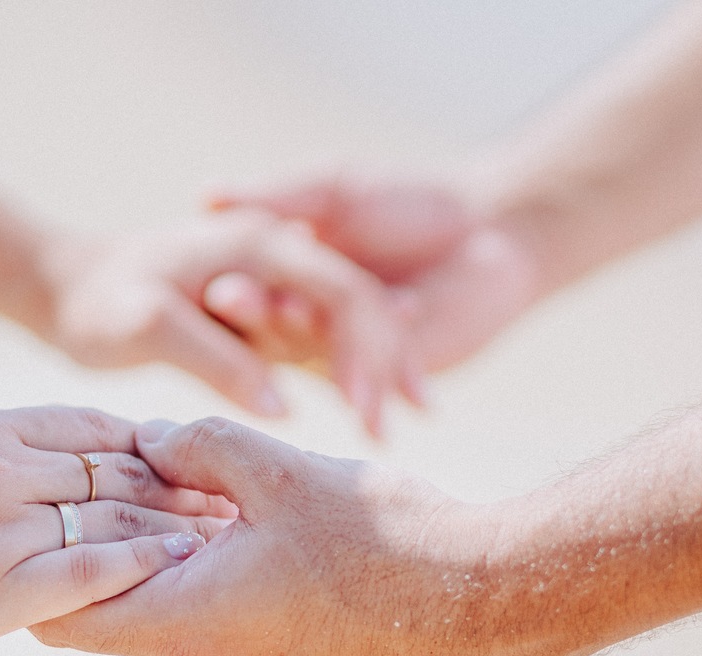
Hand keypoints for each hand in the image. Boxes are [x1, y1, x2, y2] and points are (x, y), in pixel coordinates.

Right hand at [0, 407, 231, 655]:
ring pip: (116, 513)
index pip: (89, 427)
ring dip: (179, 522)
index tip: (189, 460)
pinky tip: (181, 568)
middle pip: (118, 466)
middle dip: (182, 481)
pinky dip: (142, 565)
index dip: (149, 445)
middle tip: (234, 495)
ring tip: (228, 533)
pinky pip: (87, 569)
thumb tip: (28, 471)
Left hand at [31, 416, 504, 655]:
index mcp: (188, 626)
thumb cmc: (384, 537)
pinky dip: (204, 561)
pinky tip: (236, 508)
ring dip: (165, 540)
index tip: (58, 501)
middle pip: (111, 600)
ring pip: (163, 599)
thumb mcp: (276, 467)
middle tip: (135, 462)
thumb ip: (193, 443)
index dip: (44, 558)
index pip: (59, 617)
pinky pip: (207, 609)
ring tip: (196, 476)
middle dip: (114, 530)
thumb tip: (146, 441)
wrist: (479, 596)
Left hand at [38, 210, 402, 436]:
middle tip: (415, 419)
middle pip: (360, 304)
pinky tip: (378, 408)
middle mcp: (278, 252)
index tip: (378, 414)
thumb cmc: (98, 303)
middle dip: (392, 359)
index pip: (342, 292)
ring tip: (416, 416)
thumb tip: (282, 409)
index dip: (369, 350)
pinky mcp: (267, 307)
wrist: (67, 287)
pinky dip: (356, 366)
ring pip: (350, 319)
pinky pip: (326, 334)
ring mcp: (275, 277)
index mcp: (259, 244)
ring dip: (384, 364)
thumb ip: (216, 360)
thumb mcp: (148, 328)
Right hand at [208, 174, 542, 381]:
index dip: (240, 294)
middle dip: (270, 331)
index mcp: (283, 274)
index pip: (250, 288)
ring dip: (325, 366)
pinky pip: (372, 393)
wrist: (492, 231)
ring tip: (314, 365)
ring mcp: (340, 350)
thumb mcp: (336, 187)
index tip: (220, 293)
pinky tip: (377, 422)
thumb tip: (208, 194)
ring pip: (325, 362)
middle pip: (278, 330)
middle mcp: (303, 316)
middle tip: (262, 327)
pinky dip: (376, 403)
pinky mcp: (383, 377)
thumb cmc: (408, 199)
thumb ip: (280, 195)